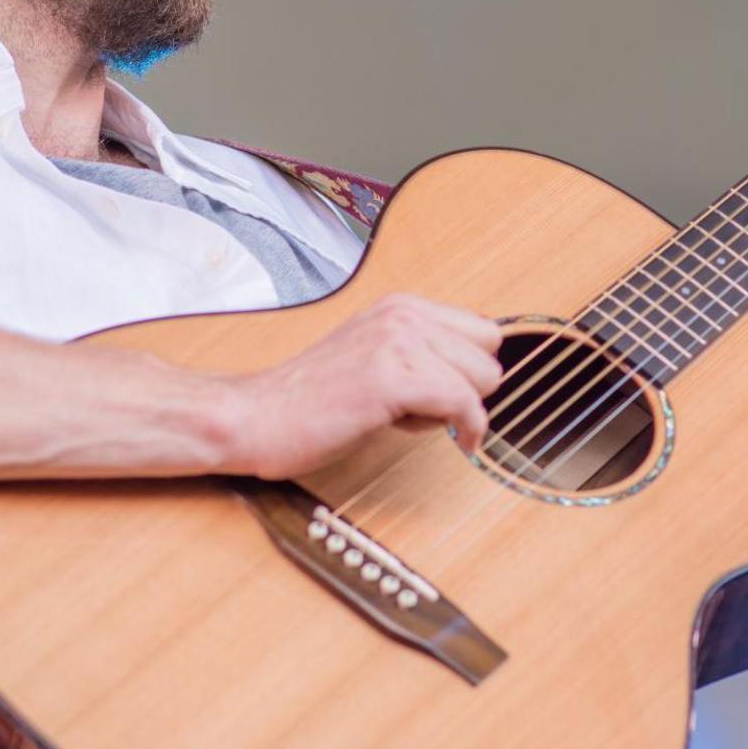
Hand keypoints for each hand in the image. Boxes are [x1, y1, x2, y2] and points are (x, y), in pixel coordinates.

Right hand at [224, 293, 504, 478]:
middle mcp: (402, 315)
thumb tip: (476, 375)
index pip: (482, 331)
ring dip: (456, 411)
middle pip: (489, 354)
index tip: (450, 398)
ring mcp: (396, 342)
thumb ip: (419, 355)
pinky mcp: (390, 378)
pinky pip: (463, 402)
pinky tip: (456, 442)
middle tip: (421, 410)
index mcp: (400, 306)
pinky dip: (468, 428)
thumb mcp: (374, 357)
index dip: (470, 371)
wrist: (258, 417)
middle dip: (468, 390)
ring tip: (409, 419)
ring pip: (482, 379)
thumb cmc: (311, 401)